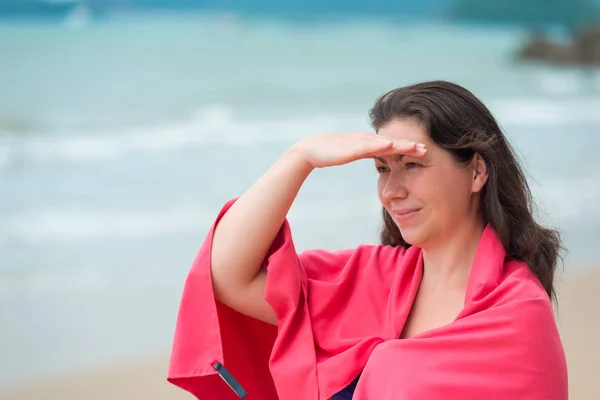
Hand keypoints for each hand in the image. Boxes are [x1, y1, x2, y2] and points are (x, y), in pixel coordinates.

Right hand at [290, 132, 426, 168]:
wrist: (310, 150)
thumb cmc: (329, 153)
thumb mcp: (352, 153)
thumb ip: (365, 153)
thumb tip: (379, 159)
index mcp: (368, 143)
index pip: (392, 145)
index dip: (408, 147)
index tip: (424, 151)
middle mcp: (366, 140)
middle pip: (392, 142)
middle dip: (410, 145)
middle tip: (427, 149)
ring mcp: (358, 142)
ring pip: (384, 143)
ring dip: (400, 145)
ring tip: (416, 147)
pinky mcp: (350, 148)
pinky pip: (367, 147)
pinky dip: (380, 146)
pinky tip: (390, 146)